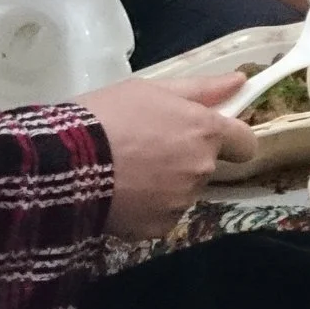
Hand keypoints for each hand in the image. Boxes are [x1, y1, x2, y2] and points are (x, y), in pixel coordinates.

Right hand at [82, 72, 257, 237]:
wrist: (64, 162)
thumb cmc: (107, 115)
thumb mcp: (151, 89)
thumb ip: (201, 89)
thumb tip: (241, 81)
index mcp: (205, 132)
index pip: (245, 143)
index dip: (231, 139)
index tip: (209, 137)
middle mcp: (202, 168)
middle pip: (207, 166)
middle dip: (185, 159)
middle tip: (146, 149)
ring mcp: (182, 201)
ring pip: (183, 191)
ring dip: (166, 184)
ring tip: (127, 171)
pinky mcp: (159, 227)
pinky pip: (162, 216)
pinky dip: (147, 209)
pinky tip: (121, 194)